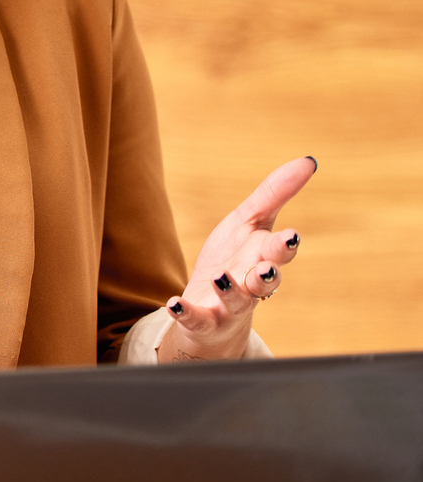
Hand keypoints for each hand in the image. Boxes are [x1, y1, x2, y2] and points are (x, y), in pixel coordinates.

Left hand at [161, 156, 315, 361]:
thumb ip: (275, 194)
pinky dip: (185, 312)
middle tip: (266, 268)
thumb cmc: (233, 260)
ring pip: (236, 301)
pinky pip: (195, 319)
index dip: (285, 246)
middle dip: (267, 274)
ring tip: (220, 278)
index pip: (279, 251)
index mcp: (263, 257)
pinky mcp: (203, 320)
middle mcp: (250, 284)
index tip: (290, 236)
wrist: (212, 309)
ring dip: (230, 290)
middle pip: (263, 280)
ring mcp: (228, 305)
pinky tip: (173, 304)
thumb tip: (308, 161)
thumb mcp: (249, 223)